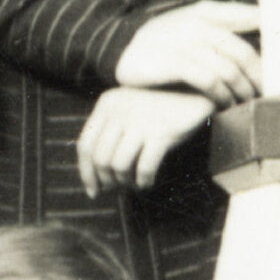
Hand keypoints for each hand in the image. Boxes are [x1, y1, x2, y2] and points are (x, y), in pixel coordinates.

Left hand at [75, 87, 213, 195]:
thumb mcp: (128, 109)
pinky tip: (147, 183)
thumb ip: (110, 132)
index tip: (93, 191)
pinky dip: (144, 181)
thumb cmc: (158, 105)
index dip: (86, 172)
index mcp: (107, 104)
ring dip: (125, 182)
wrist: (195, 88)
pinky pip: (145, 167)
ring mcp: (141, 121)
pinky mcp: (163, 132)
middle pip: (100, 158)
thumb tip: (97, 174)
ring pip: (119, 165)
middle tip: (117, 189)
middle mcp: (120, 111)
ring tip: (133, 184)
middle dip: (106, 180)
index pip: (85, 145)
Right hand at [111, 0, 263, 106]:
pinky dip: (220, 95)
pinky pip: (207, 80)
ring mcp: (185, 43)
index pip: (250, 23)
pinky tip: (224, 106)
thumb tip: (265, 17)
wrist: (118, 47)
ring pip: (227, 70)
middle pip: (241, 53)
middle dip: (258, 77)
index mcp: (206, 13)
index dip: (269, 44)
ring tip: (246, 106)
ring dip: (240, 91)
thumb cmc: (161, 37)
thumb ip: (228, 15)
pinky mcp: (173, 62)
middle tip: (266, 95)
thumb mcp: (192, 18)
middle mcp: (198, 25)